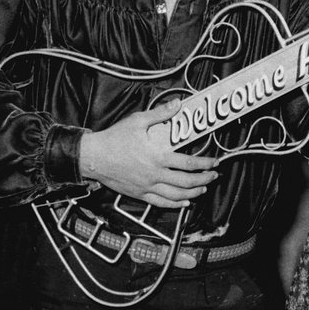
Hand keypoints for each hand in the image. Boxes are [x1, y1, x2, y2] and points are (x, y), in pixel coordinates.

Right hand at [79, 100, 218, 207]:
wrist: (93, 157)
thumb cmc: (114, 139)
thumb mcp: (137, 121)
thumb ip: (160, 114)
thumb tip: (177, 104)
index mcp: (157, 156)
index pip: (189, 163)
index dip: (205, 164)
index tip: (215, 162)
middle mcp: (154, 174)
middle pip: (186, 182)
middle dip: (204, 180)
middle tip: (214, 176)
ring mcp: (147, 186)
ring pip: (176, 196)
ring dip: (193, 193)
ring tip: (203, 189)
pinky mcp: (139, 194)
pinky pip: (160, 203)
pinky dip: (175, 204)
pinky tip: (184, 203)